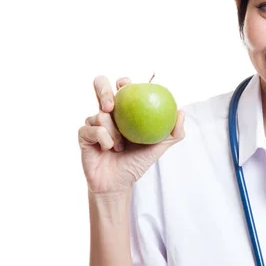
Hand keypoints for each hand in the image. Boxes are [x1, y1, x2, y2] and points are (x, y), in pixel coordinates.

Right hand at [78, 75, 184, 193]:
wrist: (118, 183)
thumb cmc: (137, 162)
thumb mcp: (158, 147)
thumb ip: (173, 132)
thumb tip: (181, 111)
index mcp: (125, 110)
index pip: (123, 87)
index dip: (124, 82)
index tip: (128, 86)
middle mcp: (108, 112)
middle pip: (100, 85)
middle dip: (104, 90)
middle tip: (112, 105)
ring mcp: (94, 122)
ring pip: (100, 115)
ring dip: (112, 131)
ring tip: (119, 146)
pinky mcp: (84, 134)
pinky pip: (91, 129)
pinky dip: (103, 138)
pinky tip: (109, 148)